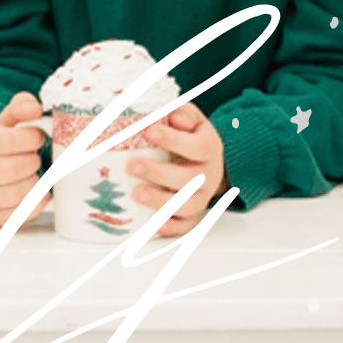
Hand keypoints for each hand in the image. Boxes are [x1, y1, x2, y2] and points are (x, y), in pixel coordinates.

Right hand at [0, 91, 49, 229]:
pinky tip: (37, 193)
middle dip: (31, 162)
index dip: (29, 139)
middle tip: (35, 156)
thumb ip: (21, 106)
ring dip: (33, 183)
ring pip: (13, 196)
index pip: (4, 141)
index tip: (38, 136)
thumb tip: (34, 108)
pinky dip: (33, 205)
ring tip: (33, 173)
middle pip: (8, 170)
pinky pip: (15, 218)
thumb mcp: (7, 119)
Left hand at [126, 102, 228, 236]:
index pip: (197, 146)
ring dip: (162, 202)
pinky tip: (153, 224)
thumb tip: (174, 119)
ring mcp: (203, 197)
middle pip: (191, 179)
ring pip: (189, 206)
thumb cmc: (191, 136)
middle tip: (132, 165)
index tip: (148, 131)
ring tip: (136, 194)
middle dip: (159, 173)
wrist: (207, 160)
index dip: (173, 140)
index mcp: (210, 148)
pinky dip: (171, 228)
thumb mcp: (191, 118)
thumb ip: (183, 113)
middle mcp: (210, 175)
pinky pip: (186, 227)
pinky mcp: (194, 215)